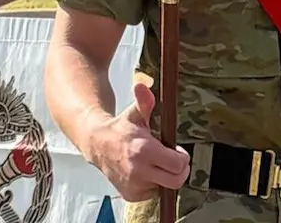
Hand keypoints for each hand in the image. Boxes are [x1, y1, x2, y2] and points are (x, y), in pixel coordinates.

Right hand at [87, 82, 189, 201]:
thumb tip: (142, 86)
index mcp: (143, 150)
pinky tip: (146, 172)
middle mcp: (138, 171)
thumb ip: (144, 101)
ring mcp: (134, 186)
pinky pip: (153, 193)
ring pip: (165, 187)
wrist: (98, 145)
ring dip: (165, 177)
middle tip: (173, 161)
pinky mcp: (131, 195)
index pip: (178, 164)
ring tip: (155, 163)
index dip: (182, 157)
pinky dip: (154, 185)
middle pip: (176, 181)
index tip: (177, 151)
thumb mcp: (135, 113)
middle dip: (179, 171)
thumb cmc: (121, 129)